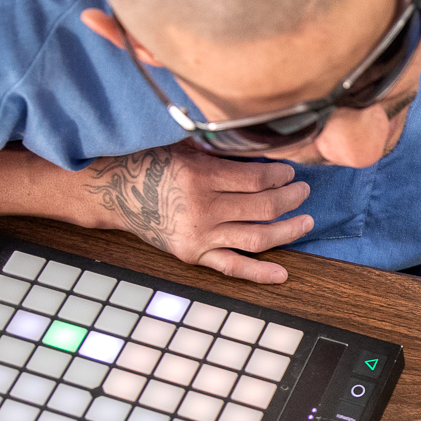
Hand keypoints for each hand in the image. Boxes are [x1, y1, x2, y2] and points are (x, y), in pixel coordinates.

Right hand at [79, 144, 312, 283]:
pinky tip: (283, 274)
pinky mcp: (193, 255)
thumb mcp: (184, 147)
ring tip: (306, 221)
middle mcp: (201, 209)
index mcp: (199, 177)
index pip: (257, 179)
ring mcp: (198, 236)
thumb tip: (264, 151)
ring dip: (288, 231)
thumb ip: (220, 151)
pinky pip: (232, 268)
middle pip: (263, 207)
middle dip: (291, 198)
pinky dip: (259, 273)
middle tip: (304, 191)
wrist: (114, 192)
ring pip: (257, 238)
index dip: (281, 175)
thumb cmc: (150, 163)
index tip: (290, 171)